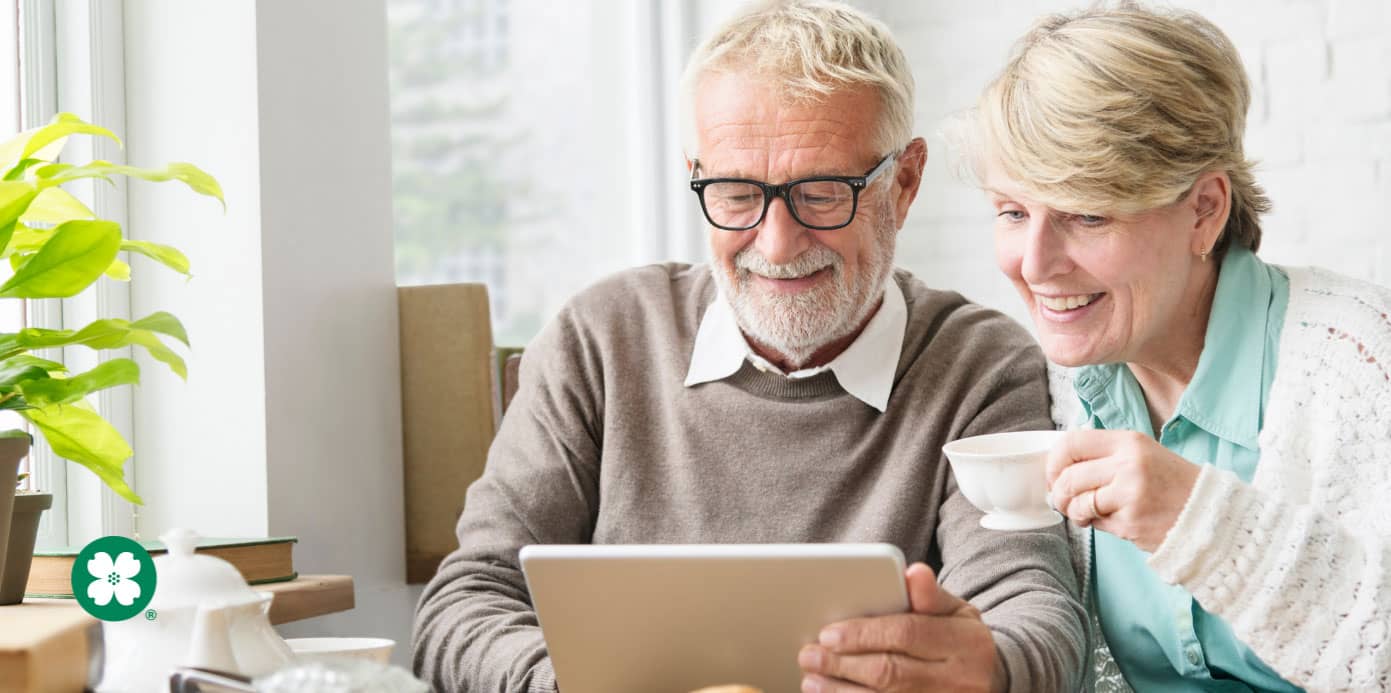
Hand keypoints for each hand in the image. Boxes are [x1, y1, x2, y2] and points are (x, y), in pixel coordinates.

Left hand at [797, 563, 1005, 692]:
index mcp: (965, 642)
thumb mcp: (957, 611)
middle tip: (809, 655)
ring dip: (842, 692)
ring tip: (812, 680)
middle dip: (843, 665)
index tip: (827, 634)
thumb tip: (914, 572)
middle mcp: (958, 680)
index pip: (908, 634)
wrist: (995, 680)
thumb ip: (930, 595)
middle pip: (891, 673)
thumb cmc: (962, 640)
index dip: (864, 634)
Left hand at [1046, 429, 1200, 552]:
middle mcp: (1129, 463)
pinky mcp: (1131, 521)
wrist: (1211, 515)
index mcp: (1129, 441)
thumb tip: (1059, 466)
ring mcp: (1130, 493)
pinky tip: (1113, 521)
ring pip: (1078, 502)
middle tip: (1065, 501)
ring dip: (1074, 512)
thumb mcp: (1141, 454)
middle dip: (1060, 493)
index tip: (1054, 475)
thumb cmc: (1171, 484)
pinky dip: (1096, 524)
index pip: (1072, 443)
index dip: (1054, 461)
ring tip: (1086, 513)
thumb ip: (1104, 456)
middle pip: (1069, 476)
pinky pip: (1096, 523)